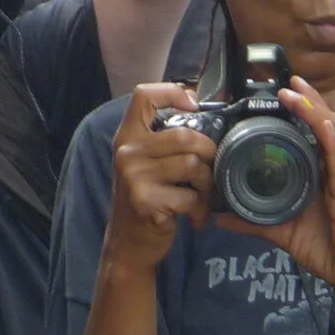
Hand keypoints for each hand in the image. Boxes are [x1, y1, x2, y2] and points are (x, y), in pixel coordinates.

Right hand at [104, 81, 210, 269]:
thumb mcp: (143, 162)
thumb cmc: (144, 197)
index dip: (173, 92)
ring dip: (205, 185)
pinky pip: (190, 197)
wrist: (127, 243)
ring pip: (192, 166)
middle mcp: (127, 152)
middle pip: (185, 135)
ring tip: (199, 196)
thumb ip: (163, 139)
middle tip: (208, 170)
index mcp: (127, 136)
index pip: (144, 94)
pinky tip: (192, 217)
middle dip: (208, 153)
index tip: (194, 106)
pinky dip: (199, 210)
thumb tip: (201, 113)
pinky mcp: (146, 202)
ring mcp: (134, 177)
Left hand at [217, 77, 334, 306]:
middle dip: (308, 100)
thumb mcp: (282, 231)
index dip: (303, 108)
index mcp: (326, 173)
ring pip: (334, 135)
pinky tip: (322, 125)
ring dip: (314, 111)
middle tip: (288, 80)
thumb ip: (253, 220)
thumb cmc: (327, 249)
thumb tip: (219, 216)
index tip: (283, 89)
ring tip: (296, 93)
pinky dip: (331, 140)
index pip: (316, 132)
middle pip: (326, 124)